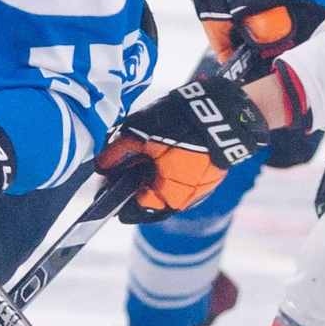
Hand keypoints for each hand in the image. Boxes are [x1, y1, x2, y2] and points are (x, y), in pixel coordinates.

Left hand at [97, 75, 271, 222]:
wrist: (224, 113)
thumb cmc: (179, 125)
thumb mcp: (139, 133)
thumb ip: (116, 153)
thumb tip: (100, 165)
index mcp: (164, 197)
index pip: (128, 212)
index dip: (112, 195)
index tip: (105, 179)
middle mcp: (182, 200)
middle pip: (146, 198)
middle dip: (131, 180)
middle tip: (124, 157)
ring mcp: (198, 190)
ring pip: (163, 187)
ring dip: (150, 172)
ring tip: (145, 147)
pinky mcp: (208, 177)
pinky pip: (180, 178)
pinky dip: (167, 167)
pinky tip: (163, 146)